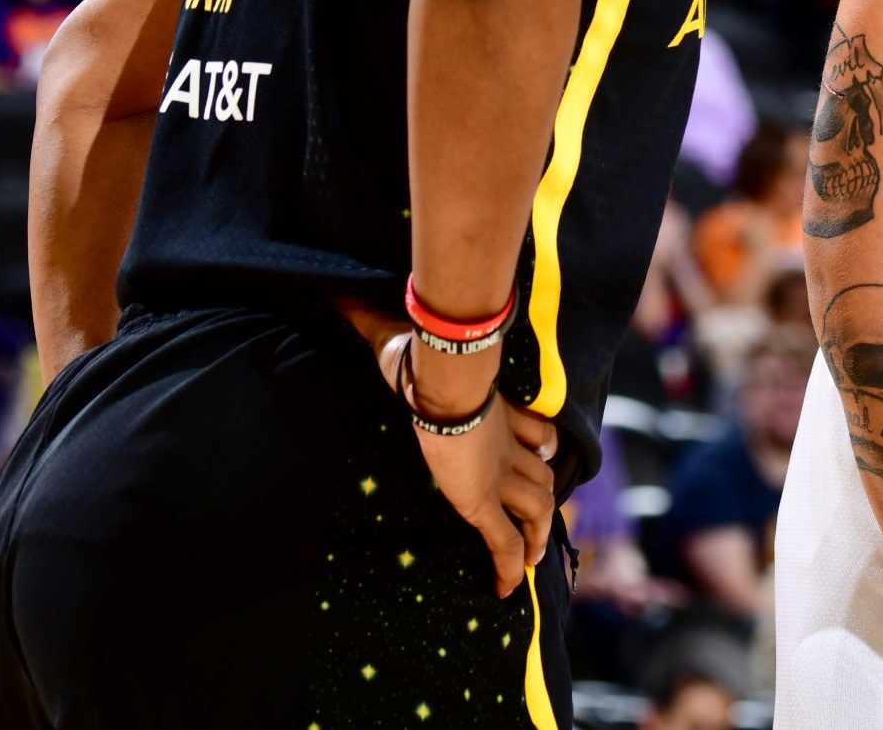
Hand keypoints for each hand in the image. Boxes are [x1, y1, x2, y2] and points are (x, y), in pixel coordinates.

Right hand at [384, 334, 557, 597]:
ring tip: (531, 561)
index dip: (541, 445)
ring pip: (534, 510)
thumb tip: (338, 294)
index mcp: (495, 410)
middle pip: (541, 476)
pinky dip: (508, 565)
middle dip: (544, 501)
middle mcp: (505, 444)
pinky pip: (502, 540)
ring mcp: (497, 473)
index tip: (543, 455)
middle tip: (541, 525)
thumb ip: (373, 320)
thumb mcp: (399, 336)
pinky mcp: (481, 499)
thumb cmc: (421, 354)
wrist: (441, 373)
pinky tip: (507, 587)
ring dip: (535, 538)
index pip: (535, 432)